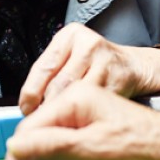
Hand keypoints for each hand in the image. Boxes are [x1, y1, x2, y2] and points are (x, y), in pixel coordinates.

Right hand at [6, 82, 159, 159]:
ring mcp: (82, 125)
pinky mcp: (90, 141)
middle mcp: (74, 109)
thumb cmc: (150, 146)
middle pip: (35, 146)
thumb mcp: (97, 149)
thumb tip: (15, 147)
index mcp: (73, 101)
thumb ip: (53, 147)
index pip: (27, 134)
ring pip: (47, 158)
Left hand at [19, 23, 159, 114]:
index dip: (31, 92)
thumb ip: (51, 75)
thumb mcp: (70, 58)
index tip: (26, 108)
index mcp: (70, 36)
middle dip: (47, 107)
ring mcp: (105, 61)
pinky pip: (94, 103)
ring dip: (65, 114)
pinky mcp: (119, 79)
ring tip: (58, 123)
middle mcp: (88, 45)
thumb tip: (28, 104)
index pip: (43, 67)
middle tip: (41, 121)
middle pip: (59, 84)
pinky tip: (80, 121)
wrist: (133, 67)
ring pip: (77, 96)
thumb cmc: (96, 64)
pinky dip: (84, 117)